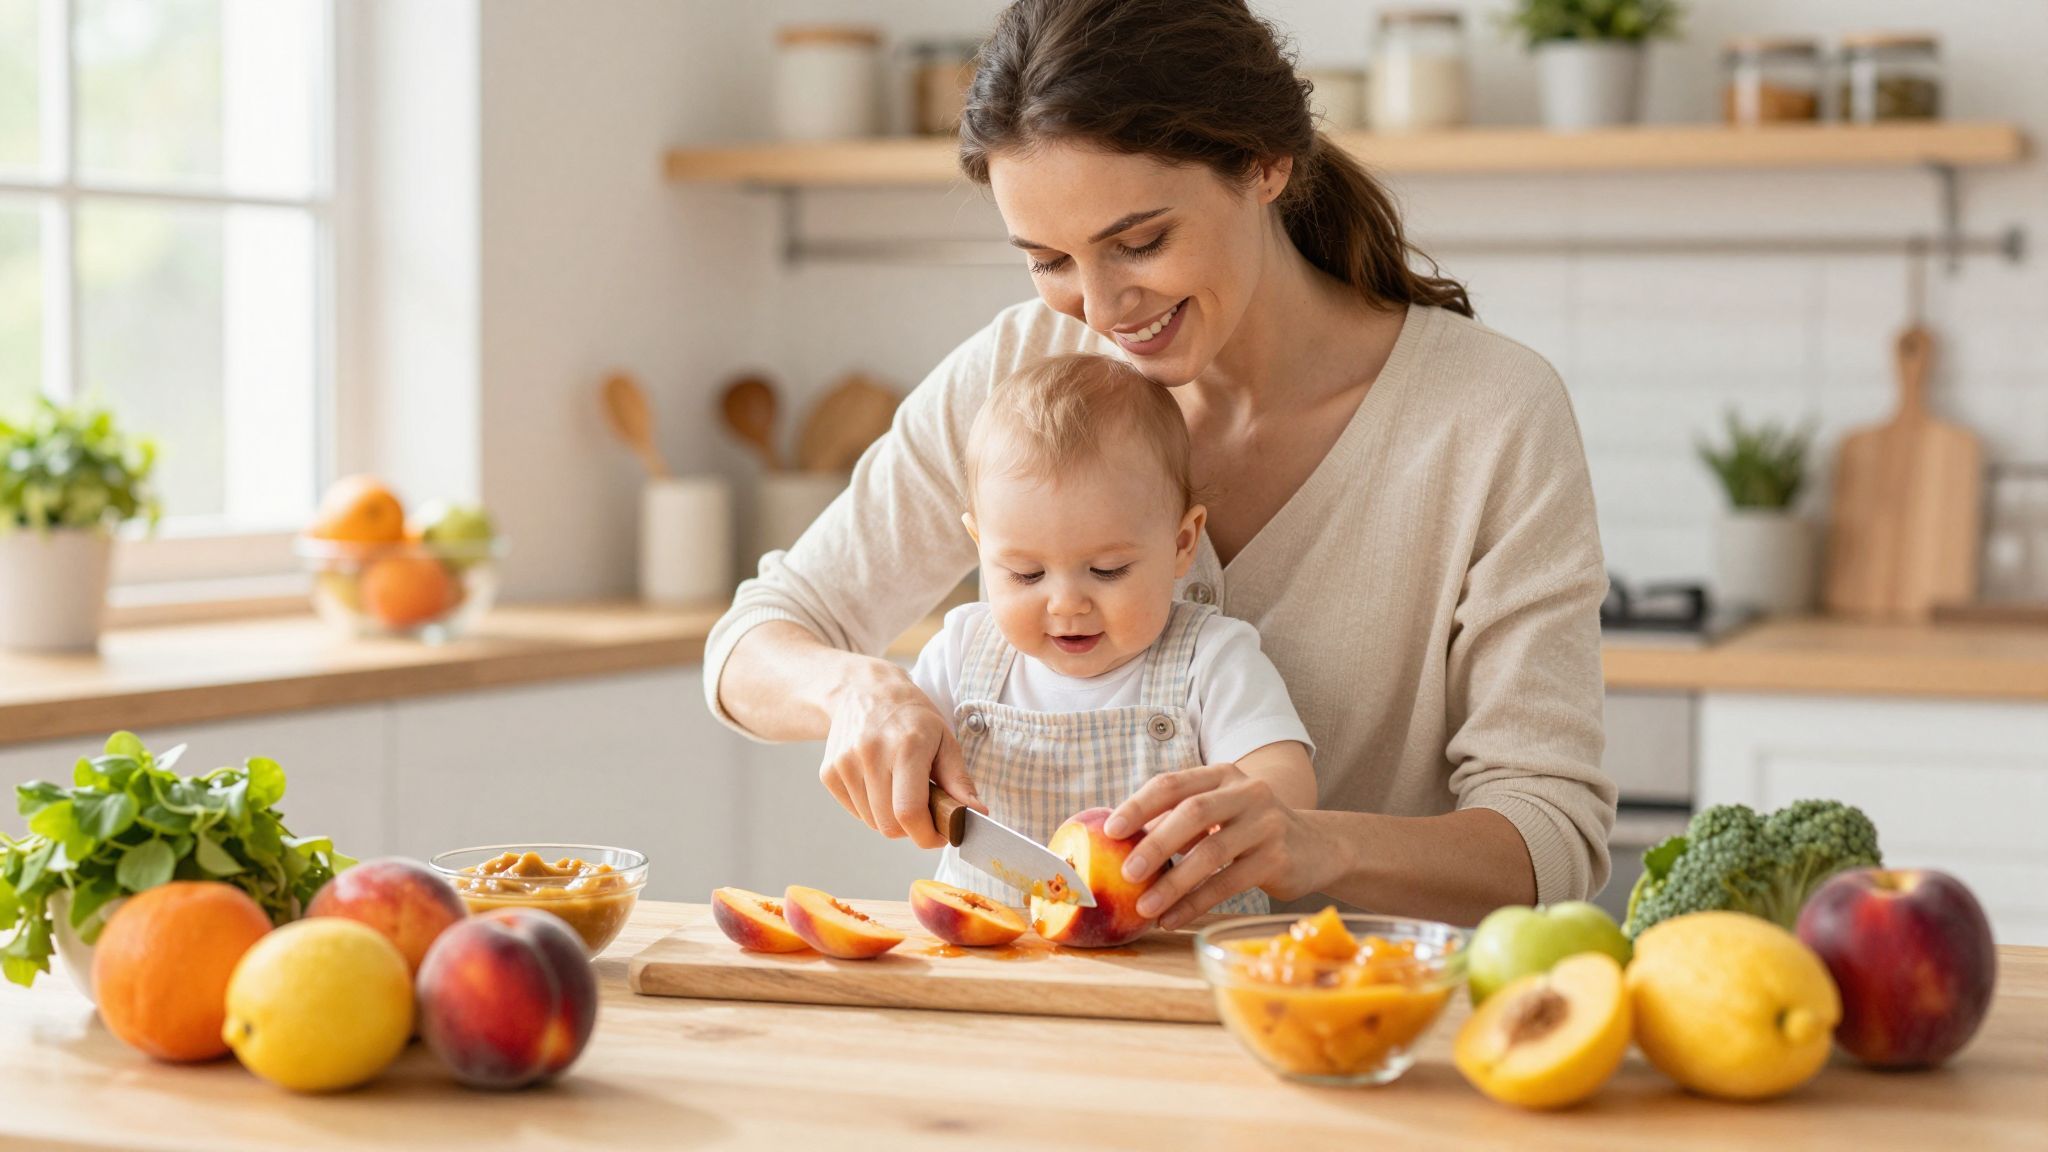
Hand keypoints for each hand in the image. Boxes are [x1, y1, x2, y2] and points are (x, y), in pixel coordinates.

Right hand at [818, 658, 982, 848]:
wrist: (864, 691)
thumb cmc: (911, 716)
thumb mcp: (945, 740)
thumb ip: (959, 781)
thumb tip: (976, 814)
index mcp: (906, 746)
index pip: (909, 812)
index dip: (927, 835)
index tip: (940, 834)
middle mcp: (871, 754)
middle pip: (889, 825)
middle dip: (912, 828)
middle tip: (924, 810)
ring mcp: (845, 764)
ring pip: (872, 823)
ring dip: (891, 818)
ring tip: (900, 790)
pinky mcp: (829, 773)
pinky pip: (855, 812)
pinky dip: (871, 809)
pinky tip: (880, 784)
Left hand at [1103, 764, 1327, 930]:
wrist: (1318, 846)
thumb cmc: (1251, 830)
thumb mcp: (1219, 814)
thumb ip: (1177, 821)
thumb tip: (1118, 844)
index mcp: (1222, 776)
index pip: (1172, 784)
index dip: (1139, 805)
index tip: (1110, 830)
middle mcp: (1247, 793)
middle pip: (1193, 812)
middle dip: (1156, 843)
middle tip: (1125, 873)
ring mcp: (1266, 824)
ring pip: (1212, 852)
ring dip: (1173, 883)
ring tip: (1144, 907)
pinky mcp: (1278, 859)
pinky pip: (1229, 883)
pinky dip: (1196, 903)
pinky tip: (1173, 918)